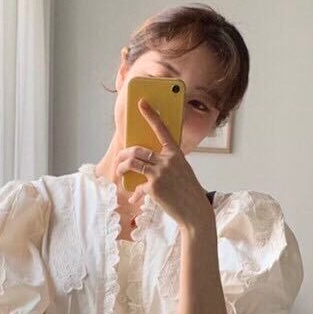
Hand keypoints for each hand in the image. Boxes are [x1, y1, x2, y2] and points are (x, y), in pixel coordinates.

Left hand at [114, 98, 212, 228]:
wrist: (194, 210)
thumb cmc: (187, 191)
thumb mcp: (181, 171)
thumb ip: (167, 163)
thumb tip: (147, 163)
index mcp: (175, 153)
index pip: (162, 129)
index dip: (151, 115)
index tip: (141, 103)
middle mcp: (167, 160)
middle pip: (137, 150)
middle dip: (123, 154)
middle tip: (118, 160)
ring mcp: (160, 173)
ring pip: (132, 163)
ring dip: (121, 168)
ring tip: (119, 172)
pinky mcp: (154, 187)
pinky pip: (138, 188)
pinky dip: (134, 194)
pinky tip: (134, 199)